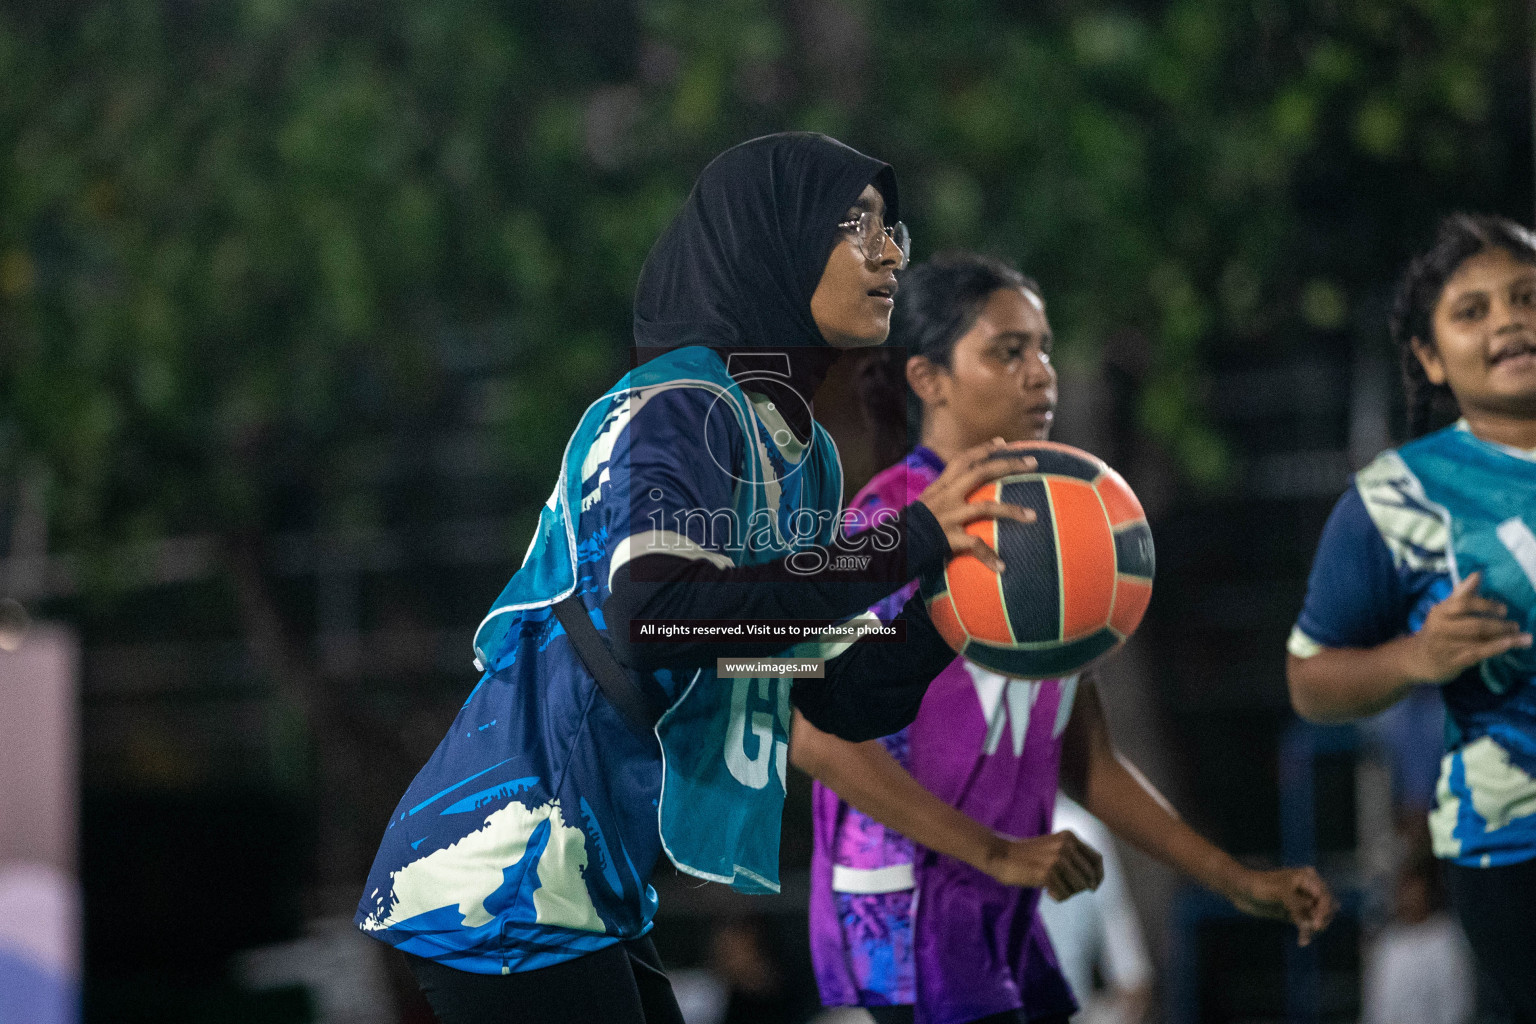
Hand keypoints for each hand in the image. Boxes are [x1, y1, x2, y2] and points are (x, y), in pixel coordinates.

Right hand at [916, 438, 1038, 572]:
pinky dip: (989, 556)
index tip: (1002, 442)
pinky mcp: (948, 537)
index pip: (963, 459)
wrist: (890, 546)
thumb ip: (942, 498)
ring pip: (986, 507)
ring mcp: (948, 515)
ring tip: (1033, 516)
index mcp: (940, 486)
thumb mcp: (924, 505)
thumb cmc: (908, 528)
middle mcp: (945, 496)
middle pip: (981, 472)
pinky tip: (1002, 566)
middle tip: (1033, 461)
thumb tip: (960, 495)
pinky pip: (975, 545)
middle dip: (1008, 464)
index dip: (983, 448)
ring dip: (1012, 510)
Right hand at [980, 830, 1103, 899]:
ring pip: (1078, 887)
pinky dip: (1058, 897)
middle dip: (1079, 888)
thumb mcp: (1054, 847)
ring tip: (1054, 889)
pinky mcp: (1047, 873)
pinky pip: (1064, 894)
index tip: (1094, 886)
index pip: (1097, 859)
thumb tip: (1094, 882)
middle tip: (1064, 888)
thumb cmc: (1028, 855)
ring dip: (1068, 893)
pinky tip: (1047, 892)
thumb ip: (1073, 857)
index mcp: (1070, 837)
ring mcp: (1057, 859)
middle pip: (1089, 876)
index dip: (1099, 875)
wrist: (1002, 855)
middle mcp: (1066, 846)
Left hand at [1227, 866, 1336, 946]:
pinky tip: (1302, 941)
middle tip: (1312, 928)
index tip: (1316, 924)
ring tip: (1304, 936)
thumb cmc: (1259, 885)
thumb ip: (1296, 905)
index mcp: (1307, 877)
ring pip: (1318, 918)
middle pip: (1326, 908)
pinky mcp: (1295, 913)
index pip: (1325, 896)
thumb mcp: (1279, 892)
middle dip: (1321, 919)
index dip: (1324, 910)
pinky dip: (1306, 933)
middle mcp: (1308, 889)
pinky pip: (1307, 925)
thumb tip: (1312, 923)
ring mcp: (1302, 902)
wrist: (1240, 890)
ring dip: (1313, 928)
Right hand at [1402, 572, 1531, 683]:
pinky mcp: (1454, 661)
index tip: (1504, 609)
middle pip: (1475, 625)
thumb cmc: (1438, 631)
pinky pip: (1479, 653)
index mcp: (1440, 612)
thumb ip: (1462, 594)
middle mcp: (1442, 628)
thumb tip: (1477, 574)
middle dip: (1499, 625)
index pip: (1463, 604)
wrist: (1420, 659)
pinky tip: (1510, 645)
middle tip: (1515, 625)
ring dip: (1505, 639)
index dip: (1486, 605)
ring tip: (1524, 638)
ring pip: (1480, 640)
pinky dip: (1496, 648)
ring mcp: (1448, 646)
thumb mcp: (1445, 612)